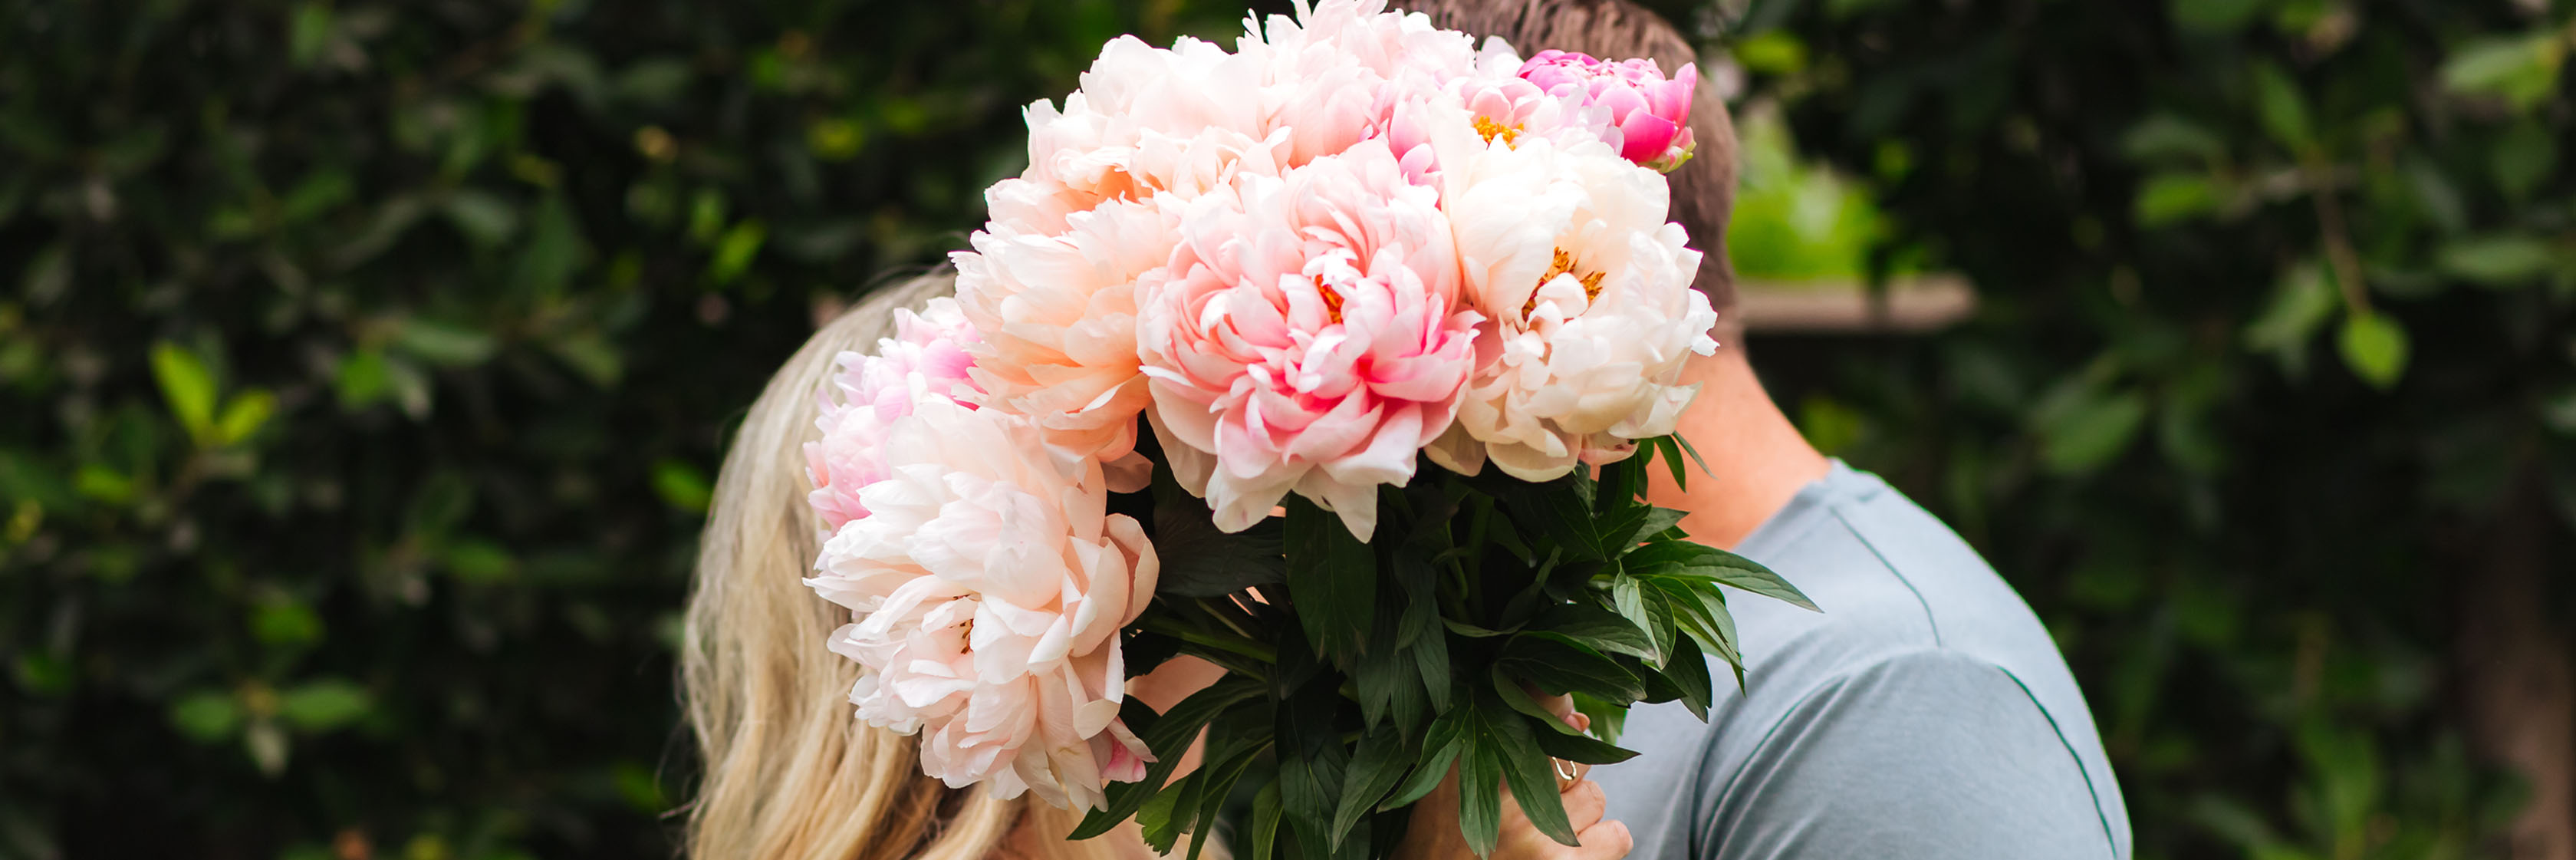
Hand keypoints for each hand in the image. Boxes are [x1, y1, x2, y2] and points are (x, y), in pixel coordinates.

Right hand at [1392, 701, 1632, 859]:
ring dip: (1577, 813)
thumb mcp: (1453, 782)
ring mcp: (1539, 833)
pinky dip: (1603, 842)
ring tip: (1541, 835)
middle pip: (1572, 753)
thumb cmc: (1446, 838)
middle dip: (1561, 775)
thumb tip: (1578, 716)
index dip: (1557, 706)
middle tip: (1528, 806)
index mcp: (1472, 761)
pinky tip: (1570, 854)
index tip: (1561, 711)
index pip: (1538, 702)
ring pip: (1594, 795)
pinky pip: (1616, 834)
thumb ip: (1505, 741)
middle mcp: (1506, 792)